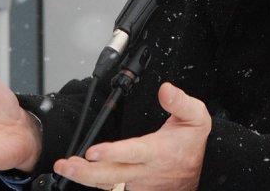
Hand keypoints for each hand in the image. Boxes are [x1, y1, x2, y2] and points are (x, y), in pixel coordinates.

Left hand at [55, 82, 209, 190]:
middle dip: (85, 172)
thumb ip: (180, 102)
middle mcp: (146, 170)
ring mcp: (140, 184)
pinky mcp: (136, 190)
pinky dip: (97, 184)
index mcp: (158, 150)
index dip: (112, 153)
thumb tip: (165, 89)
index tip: (92, 152)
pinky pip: (114, 189)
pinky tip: (81, 176)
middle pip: (112, 174)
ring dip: (85, 177)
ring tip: (65, 168)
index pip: (132, 152)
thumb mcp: (196, 117)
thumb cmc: (194, 144)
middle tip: (64, 165)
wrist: (205, 171)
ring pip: (109, 184)